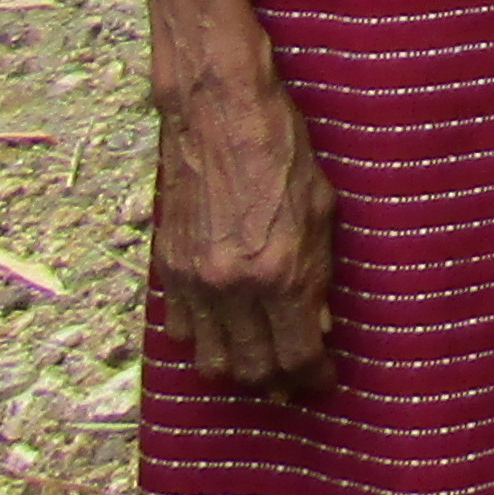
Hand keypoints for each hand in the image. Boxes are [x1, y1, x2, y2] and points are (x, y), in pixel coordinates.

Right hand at [149, 39, 336, 394]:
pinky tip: (225, 331)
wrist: (219, 110)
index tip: (325, 379)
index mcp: (281, 271)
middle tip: (296, 378)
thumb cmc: (282, 148)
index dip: (314, 378)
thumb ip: (320, 273)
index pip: (297, 357)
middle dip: (279, 384)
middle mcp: (233, 286)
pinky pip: (181, 330)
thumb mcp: (323, 208)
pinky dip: (204, 341)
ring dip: (239, 371)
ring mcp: (195, 281)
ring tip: (261, 363)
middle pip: (253, 371)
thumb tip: (319, 327)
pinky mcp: (168, 268)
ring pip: (211, 362)